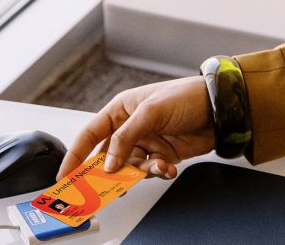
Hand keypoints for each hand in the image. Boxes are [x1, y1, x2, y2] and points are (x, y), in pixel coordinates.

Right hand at [56, 76, 214, 180]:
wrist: (220, 107)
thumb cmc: (186, 96)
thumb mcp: (151, 111)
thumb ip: (126, 137)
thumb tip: (108, 164)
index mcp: (121, 110)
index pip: (90, 134)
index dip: (75, 155)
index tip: (64, 175)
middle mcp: (130, 127)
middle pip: (107, 156)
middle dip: (105, 172)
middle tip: (101, 188)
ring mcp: (146, 142)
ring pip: (129, 167)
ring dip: (138, 173)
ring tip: (153, 168)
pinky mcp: (162, 154)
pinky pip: (150, 170)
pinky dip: (156, 172)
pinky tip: (167, 168)